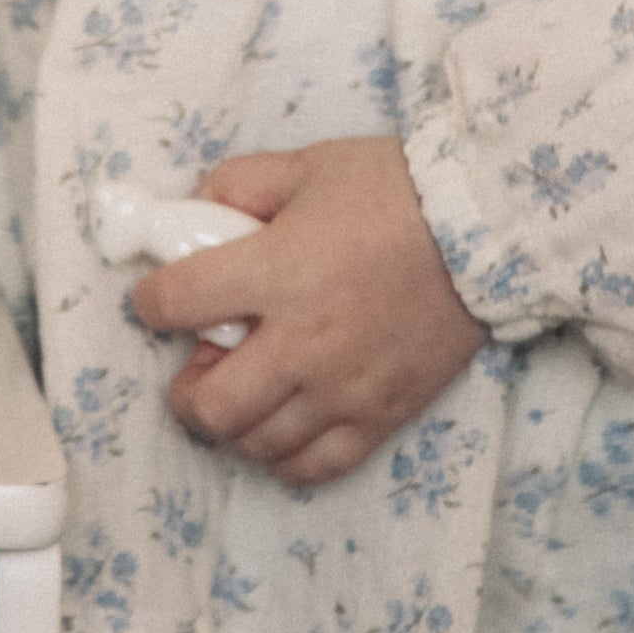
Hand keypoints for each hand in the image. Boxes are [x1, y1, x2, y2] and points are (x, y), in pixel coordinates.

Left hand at [133, 137, 487, 491]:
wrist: (482, 226)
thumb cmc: (392, 189)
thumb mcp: (305, 165)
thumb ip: (239, 185)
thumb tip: (198, 215)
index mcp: (276, 271)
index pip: (176, 303)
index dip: (151, 303)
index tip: (159, 300)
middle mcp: (302, 341)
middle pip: (209, 405)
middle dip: (187, 390)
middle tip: (203, 364)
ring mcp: (342, 388)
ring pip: (256, 443)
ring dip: (235, 423)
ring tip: (248, 390)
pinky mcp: (380, 416)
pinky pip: (313, 467)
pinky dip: (284, 456)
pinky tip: (283, 427)